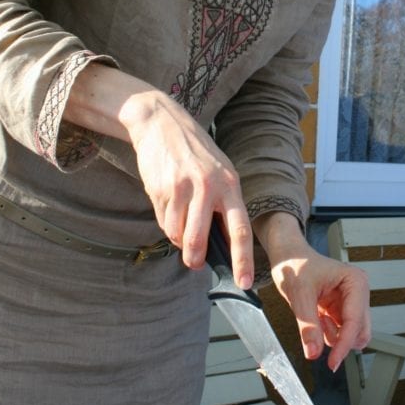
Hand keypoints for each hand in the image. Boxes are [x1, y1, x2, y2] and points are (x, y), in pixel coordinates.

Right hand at [65, 64, 253, 288]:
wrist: (161, 123)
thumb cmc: (196, 154)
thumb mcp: (220, 174)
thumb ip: (223, 206)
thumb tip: (222, 244)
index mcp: (230, 185)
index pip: (240, 229)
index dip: (243, 259)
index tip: (244, 282)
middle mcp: (208, 187)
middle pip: (199, 239)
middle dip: (194, 258)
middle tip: (194, 263)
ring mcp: (182, 188)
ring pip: (177, 234)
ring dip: (178, 238)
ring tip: (180, 221)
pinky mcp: (160, 188)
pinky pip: (163, 221)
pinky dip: (166, 223)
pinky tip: (168, 205)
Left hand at [253, 213, 370, 370]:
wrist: (286, 256)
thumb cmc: (295, 264)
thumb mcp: (299, 294)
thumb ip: (308, 325)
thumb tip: (314, 352)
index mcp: (355, 282)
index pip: (355, 321)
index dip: (344, 345)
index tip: (333, 363)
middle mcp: (358, 292)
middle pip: (359, 331)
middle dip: (340, 342)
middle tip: (320, 350)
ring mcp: (350, 301)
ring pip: (351, 334)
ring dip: (332, 336)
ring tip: (314, 317)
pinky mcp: (340, 309)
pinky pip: (338, 331)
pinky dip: (326, 332)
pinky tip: (316, 317)